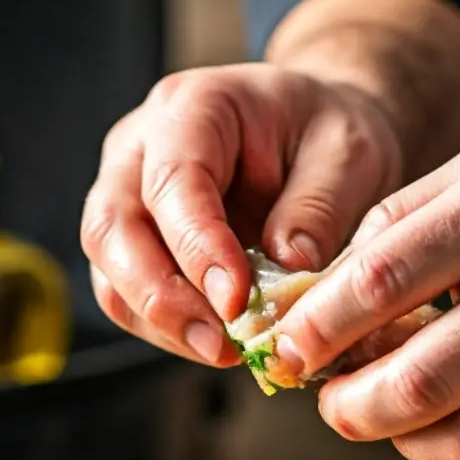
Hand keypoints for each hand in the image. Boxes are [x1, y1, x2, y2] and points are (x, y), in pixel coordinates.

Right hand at [80, 63, 402, 366]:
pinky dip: (168, 329)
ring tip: (229, 352)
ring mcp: (127, 195)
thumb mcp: (350, 154)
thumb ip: (318, 208)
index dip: (197, 247)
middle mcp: (139, 148)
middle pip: (113, 228)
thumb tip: (285, 270)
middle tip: (222, 345)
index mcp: (193, 107)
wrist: (318, 135)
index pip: (172, 181)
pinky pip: (128, 295)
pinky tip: (220, 344)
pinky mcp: (135, 242)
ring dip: (162, 323)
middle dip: (161, 298)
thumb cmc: (330, 133)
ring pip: (110, 270)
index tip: (237, 299)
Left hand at [270, 122, 459, 459]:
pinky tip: (451, 431)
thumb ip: (406, 218)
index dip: (316, 329)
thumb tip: (324, 287)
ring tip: (390, 420)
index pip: (381, 281)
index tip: (286, 352)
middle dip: (351, 408)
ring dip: (407, 442)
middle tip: (331, 404)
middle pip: (419, 382)